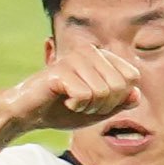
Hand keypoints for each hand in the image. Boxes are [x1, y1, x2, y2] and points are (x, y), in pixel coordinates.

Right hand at [2, 29, 142, 130]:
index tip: (97, 101)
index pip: (132, 77)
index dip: (119, 98)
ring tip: (72, 102)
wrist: (27, 113)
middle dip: (104, 104)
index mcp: (102, 56)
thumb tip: (136, 94)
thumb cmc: (62, 109)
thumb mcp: (99, 110)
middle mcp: (90, 51)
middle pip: (120, 85)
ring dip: (89, 106)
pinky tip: (63, 101)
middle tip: (83, 104)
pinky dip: (76, 106)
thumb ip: (120, 102)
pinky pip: (85, 96)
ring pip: (103, 92)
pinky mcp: (61, 70)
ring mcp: (75, 58)